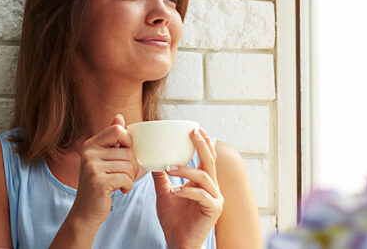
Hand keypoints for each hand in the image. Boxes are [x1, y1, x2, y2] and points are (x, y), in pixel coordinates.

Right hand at [69, 114, 140, 225]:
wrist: (86, 210)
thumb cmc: (99, 183)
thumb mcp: (103, 159)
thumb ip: (111, 139)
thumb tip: (119, 117)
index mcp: (90, 144)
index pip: (118, 131)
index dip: (128, 142)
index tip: (125, 156)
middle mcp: (88, 153)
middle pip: (127, 151)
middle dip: (132, 166)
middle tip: (125, 176)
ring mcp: (92, 167)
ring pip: (129, 165)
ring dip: (130, 178)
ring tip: (121, 183)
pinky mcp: (98, 181)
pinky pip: (126, 178)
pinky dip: (127, 186)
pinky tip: (119, 190)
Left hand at [153, 128, 223, 248]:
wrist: (178, 242)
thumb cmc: (174, 220)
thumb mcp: (164, 194)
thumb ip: (161, 178)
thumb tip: (152, 160)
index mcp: (203, 182)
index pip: (206, 158)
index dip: (203, 143)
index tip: (195, 128)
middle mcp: (212, 188)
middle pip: (210, 161)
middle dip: (202, 145)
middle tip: (192, 132)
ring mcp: (215, 199)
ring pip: (204, 177)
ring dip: (185, 170)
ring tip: (168, 167)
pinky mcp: (213, 209)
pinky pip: (201, 195)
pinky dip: (187, 191)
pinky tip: (174, 191)